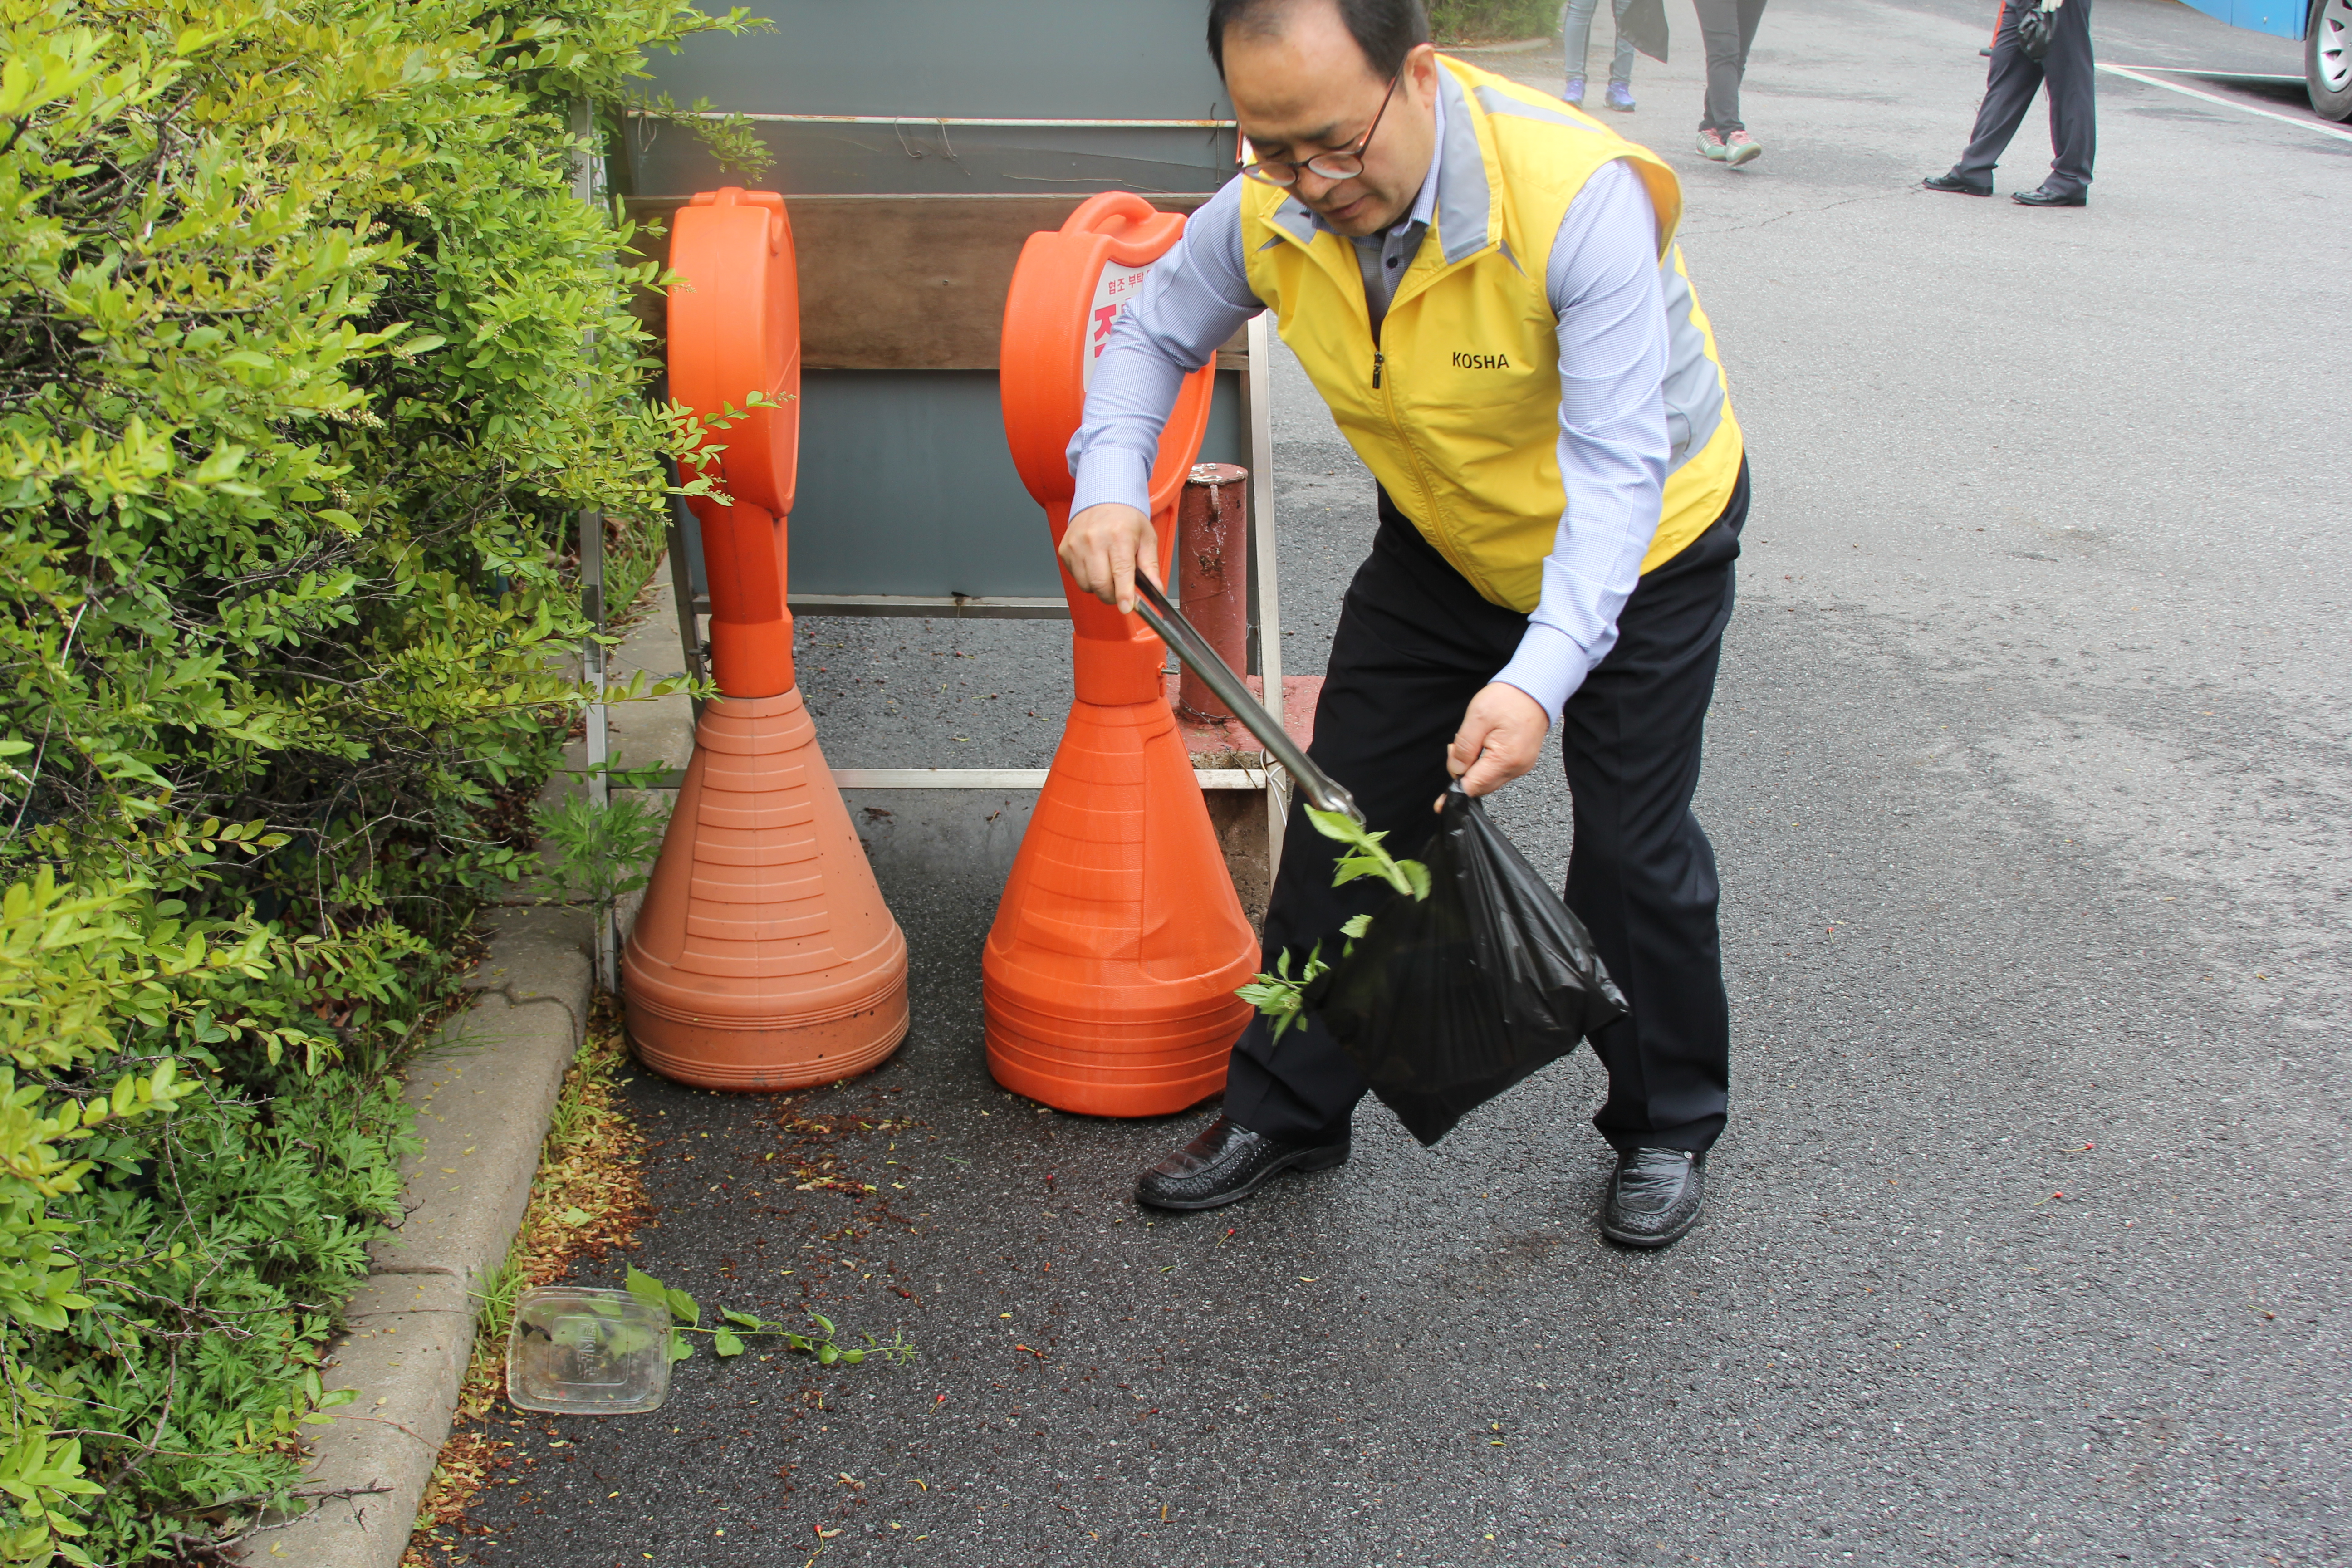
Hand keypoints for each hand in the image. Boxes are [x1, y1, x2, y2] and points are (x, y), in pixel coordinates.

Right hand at [1059, 502, 1157, 612]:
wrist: (1102, 497)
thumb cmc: (1126, 518)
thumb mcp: (1147, 538)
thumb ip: (1151, 566)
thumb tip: (1156, 589)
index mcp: (1119, 536)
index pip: (1121, 572)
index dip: (1124, 594)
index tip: (1127, 607)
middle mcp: (1094, 539)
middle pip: (1100, 584)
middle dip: (1112, 596)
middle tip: (1120, 591)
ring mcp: (1076, 544)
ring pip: (1086, 584)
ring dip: (1099, 587)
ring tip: (1108, 573)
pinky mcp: (1065, 549)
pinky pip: (1076, 577)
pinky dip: (1087, 578)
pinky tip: (1095, 565)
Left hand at [1441, 683, 1549, 803]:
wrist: (1535, 688)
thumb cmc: (1508, 699)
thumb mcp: (1477, 718)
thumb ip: (1464, 748)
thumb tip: (1455, 771)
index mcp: (1505, 759)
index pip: (1474, 787)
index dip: (1455, 791)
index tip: (1440, 802)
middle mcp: (1516, 768)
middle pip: (1481, 786)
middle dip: (1462, 774)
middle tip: (1456, 748)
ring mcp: (1521, 766)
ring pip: (1488, 780)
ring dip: (1473, 767)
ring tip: (1472, 740)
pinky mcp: (1522, 761)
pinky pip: (1497, 771)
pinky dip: (1484, 764)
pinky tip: (1482, 745)